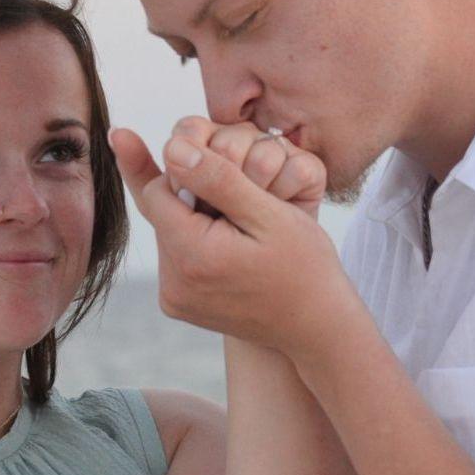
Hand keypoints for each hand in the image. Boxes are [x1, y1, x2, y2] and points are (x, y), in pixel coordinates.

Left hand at [108, 127, 365, 364]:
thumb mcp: (269, 213)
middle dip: (188, 193)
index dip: (184, 168)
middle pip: (161, 212)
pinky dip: (195, 242)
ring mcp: (175, 300)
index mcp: (193, 256)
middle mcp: (174, 284)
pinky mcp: (180, 307)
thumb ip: (219, 178)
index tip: (213, 162)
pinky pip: (175, 259)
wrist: (316, 327)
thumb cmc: (304, 266)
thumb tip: (173, 147)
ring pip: (167, 232)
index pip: (158, 189)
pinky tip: (226, 241)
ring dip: (192, 218)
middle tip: (232, 192)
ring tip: (235, 222)